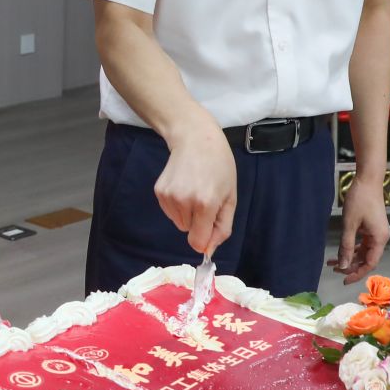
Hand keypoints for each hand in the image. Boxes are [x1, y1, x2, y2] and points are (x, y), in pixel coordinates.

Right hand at [157, 121, 236, 255]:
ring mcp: (168, 196)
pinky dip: (178, 206)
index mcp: (205, 204)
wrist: (196, 139)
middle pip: (189, 232)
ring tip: (195, 190)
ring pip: (179, 223)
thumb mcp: (230, 197)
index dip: (205, 239)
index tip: (210, 228)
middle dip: (199, 221)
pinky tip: (184, 186)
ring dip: (188, 214)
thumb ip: (222, 227)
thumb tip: (208, 250)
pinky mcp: (159, 192)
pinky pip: (170, 212)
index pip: (197, 242)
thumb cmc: (220, 166)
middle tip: (206, 198)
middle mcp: (184, 201)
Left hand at [334, 175, 389, 282]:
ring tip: (331, 263)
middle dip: (350, 266)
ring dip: (348, 257)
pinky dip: (351, 248)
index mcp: (379, 239)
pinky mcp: (371, 228)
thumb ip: (346, 246)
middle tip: (334, 269)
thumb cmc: (359, 200)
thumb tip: (342, 265)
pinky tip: (339, 252)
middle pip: (366, 259)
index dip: (357, 273)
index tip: (344, 280)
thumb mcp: (350, 224)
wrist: (367, 180)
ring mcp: (376, 233)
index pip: (370, 263)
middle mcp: (380, 238)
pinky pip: (362, 243)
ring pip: (363, 252)